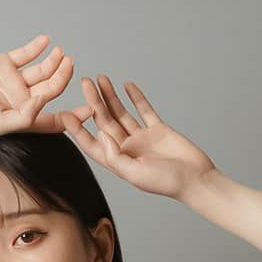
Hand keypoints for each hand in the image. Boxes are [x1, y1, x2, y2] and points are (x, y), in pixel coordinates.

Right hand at [0, 35, 75, 135]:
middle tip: (72, 65)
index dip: (73, 116)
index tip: (90, 110)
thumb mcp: (0, 123)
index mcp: (24, 119)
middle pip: (50, 90)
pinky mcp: (5, 64)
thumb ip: (24, 117)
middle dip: (64, 78)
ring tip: (62, 54)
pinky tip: (46, 42)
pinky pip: (25, 54)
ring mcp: (14, 81)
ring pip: (41, 71)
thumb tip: (43, 103)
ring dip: (54, 62)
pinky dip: (36, 47)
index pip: (54, 119)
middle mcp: (22, 100)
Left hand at [59, 77, 218, 200]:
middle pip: (105, 122)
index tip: (65, 114)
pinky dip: (135, 97)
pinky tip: (126, 85)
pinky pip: (143, 109)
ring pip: (121, 113)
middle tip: (83, 82)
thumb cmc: (167, 182)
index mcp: (119, 162)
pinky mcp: (157, 129)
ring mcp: (142, 138)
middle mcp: (127, 149)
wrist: (195, 178)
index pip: (93, 143)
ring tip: (100, 78)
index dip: (78, 130)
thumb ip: (116, 157)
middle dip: (93, 102)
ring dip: (110, 96)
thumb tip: (101, 136)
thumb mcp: (136, 174)